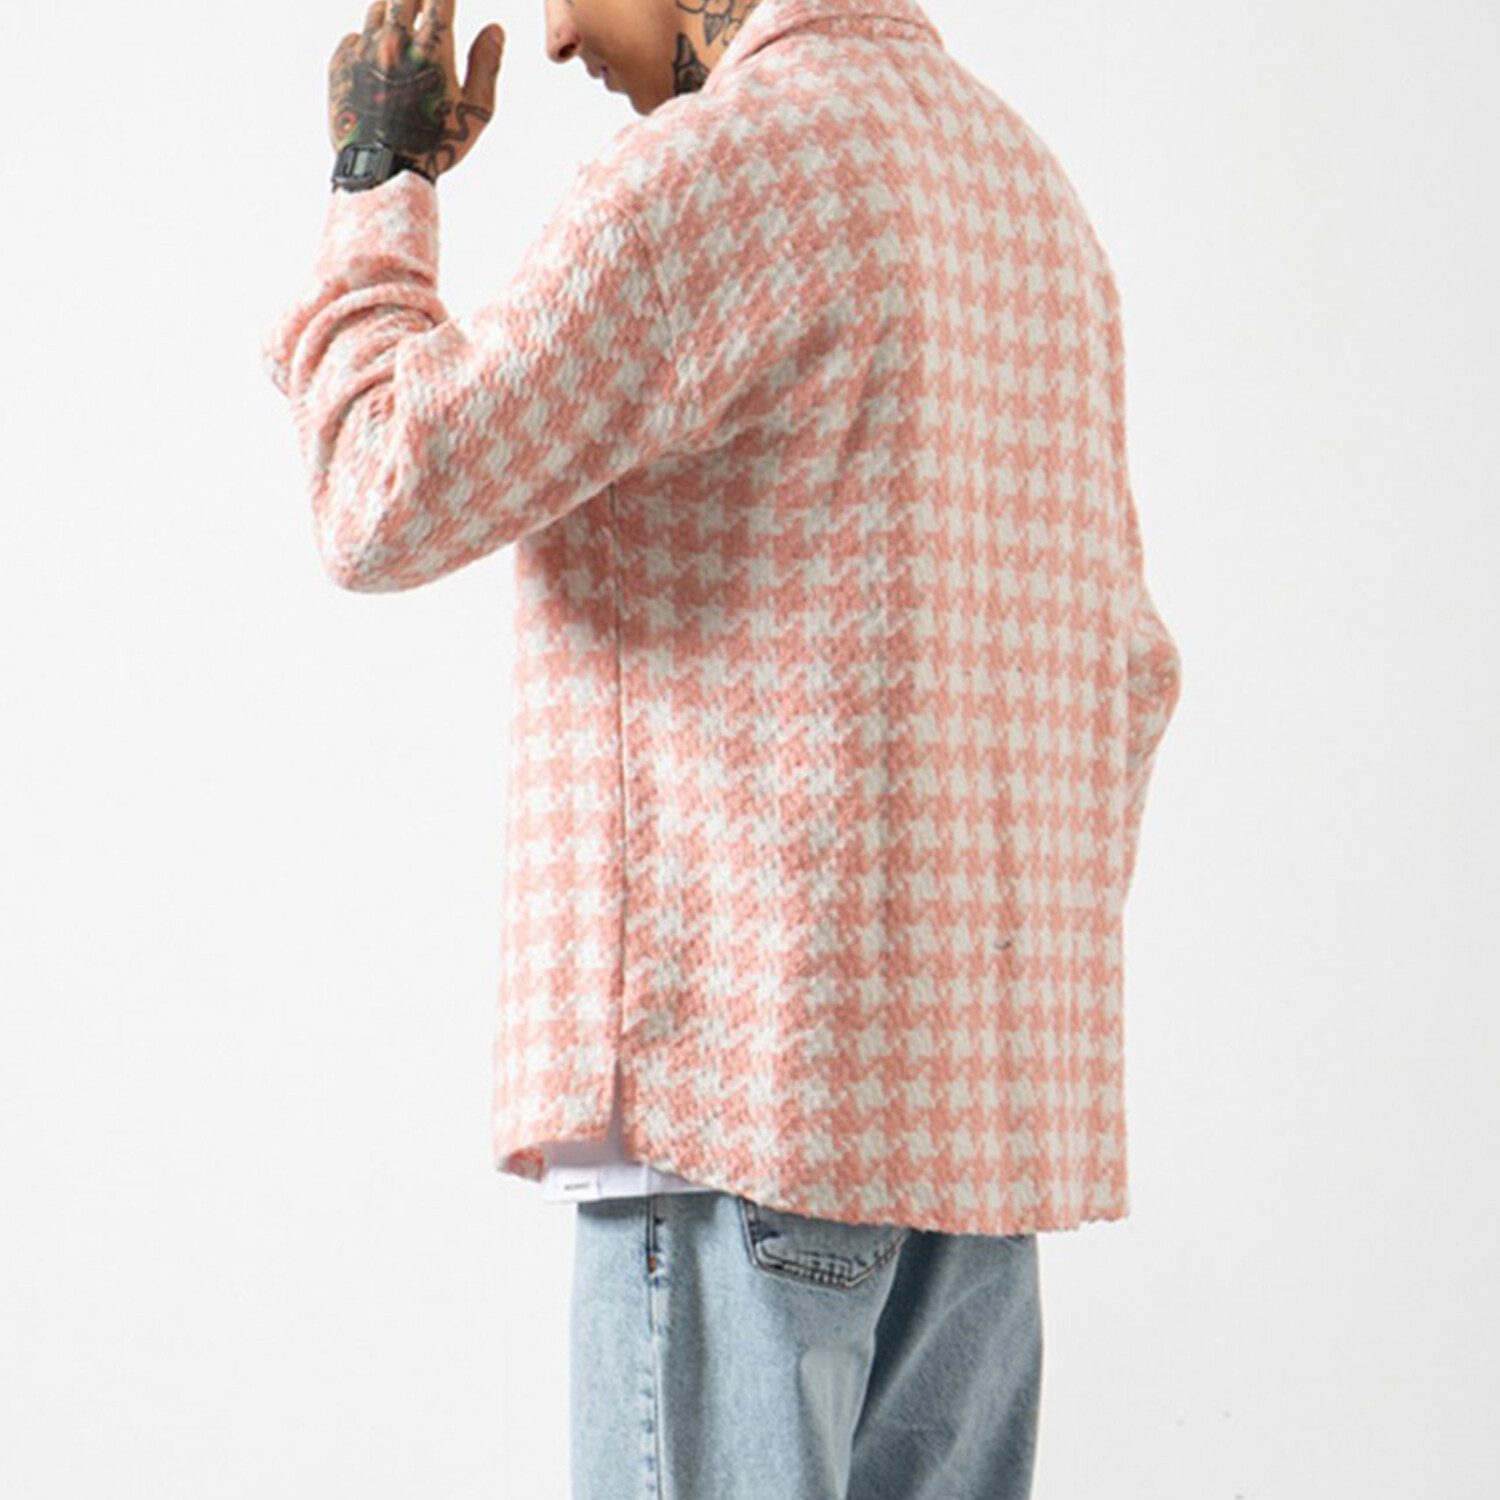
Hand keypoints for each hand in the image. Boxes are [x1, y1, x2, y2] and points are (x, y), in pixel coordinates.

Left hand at [328, 2, 504, 180]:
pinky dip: (368, 40)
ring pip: (378, 9)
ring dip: (394, 12)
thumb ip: (486, 65)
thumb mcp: (475, 111)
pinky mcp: (340, 63)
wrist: (384, 172)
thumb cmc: (437, 145)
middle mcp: (395, 41)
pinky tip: (379, 58)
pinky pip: (354, 36)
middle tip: (425, 6)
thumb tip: (495, 27)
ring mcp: (364, 50)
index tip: (446, 2)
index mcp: (432, 48)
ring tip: (404, 31)